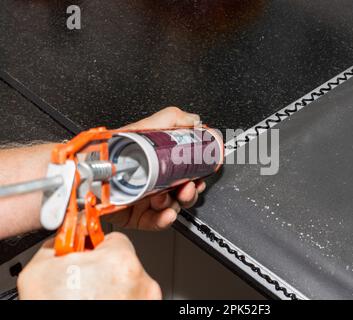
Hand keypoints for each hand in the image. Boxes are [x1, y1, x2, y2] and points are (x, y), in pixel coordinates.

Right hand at [18, 232, 160, 299]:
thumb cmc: (56, 305)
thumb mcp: (39, 270)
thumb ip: (55, 247)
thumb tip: (60, 244)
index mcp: (119, 259)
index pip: (113, 240)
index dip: (95, 250)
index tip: (86, 259)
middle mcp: (140, 278)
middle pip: (122, 261)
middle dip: (103, 270)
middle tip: (83, 283)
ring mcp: (145, 298)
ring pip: (128, 283)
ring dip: (113, 288)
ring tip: (90, 298)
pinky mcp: (146, 307)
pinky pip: (134, 298)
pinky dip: (121, 300)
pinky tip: (101, 303)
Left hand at [106, 107, 205, 230]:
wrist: (89, 167)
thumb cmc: (113, 148)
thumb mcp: (146, 126)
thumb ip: (173, 119)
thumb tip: (196, 121)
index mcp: (161, 163)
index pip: (187, 171)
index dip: (198, 173)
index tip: (204, 171)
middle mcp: (156, 182)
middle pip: (184, 191)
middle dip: (192, 190)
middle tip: (191, 186)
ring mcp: (146, 200)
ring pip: (173, 207)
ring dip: (178, 203)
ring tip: (171, 196)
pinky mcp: (135, 216)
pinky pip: (156, 222)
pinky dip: (165, 219)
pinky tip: (167, 212)